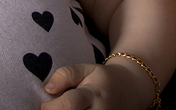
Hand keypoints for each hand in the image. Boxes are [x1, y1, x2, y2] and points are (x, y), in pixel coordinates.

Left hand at [40, 60, 154, 109]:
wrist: (130, 91)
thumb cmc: (103, 80)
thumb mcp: (87, 69)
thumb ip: (66, 74)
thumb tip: (48, 88)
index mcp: (93, 94)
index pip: (69, 104)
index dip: (51, 106)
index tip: (45, 104)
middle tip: (53, 109)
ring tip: (63, 109)